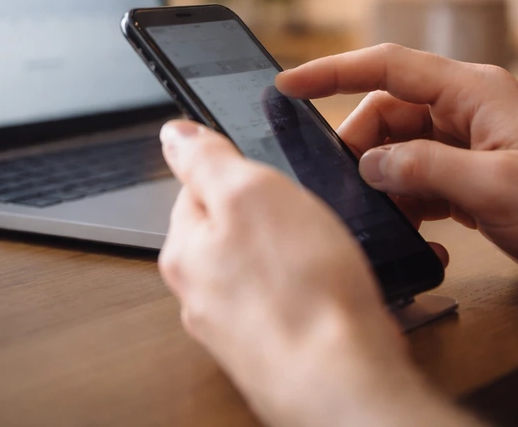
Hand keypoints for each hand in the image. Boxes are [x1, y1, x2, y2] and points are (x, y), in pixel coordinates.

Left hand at [158, 120, 460, 426]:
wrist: (343, 383)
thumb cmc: (302, 291)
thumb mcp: (252, 193)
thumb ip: (206, 160)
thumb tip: (173, 133)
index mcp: (184, 250)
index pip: (196, 186)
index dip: (240, 171)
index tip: (272, 175)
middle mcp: (200, 293)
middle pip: (231, 227)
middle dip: (270, 215)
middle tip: (306, 216)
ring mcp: (236, 327)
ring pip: (263, 266)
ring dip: (294, 254)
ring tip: (325, 255)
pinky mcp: (273, 349)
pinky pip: (288, 301)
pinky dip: (310, 290)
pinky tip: (333, 290)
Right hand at [276, 44, 517, 291]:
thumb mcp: (495, 189)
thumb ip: (424, 170)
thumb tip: (371, 164)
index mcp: (472, 92)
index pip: (386, 67)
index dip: (331, 72)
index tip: (288, 84)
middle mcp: (467, 109)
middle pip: (388, 112)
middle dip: (360, 147)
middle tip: (345, 185)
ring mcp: (471, 142)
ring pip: (402, 148)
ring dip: (385, 180)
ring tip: (381, 214)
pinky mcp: (476, 175)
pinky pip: (422, 177)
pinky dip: (408, 201)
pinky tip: (412, 230)